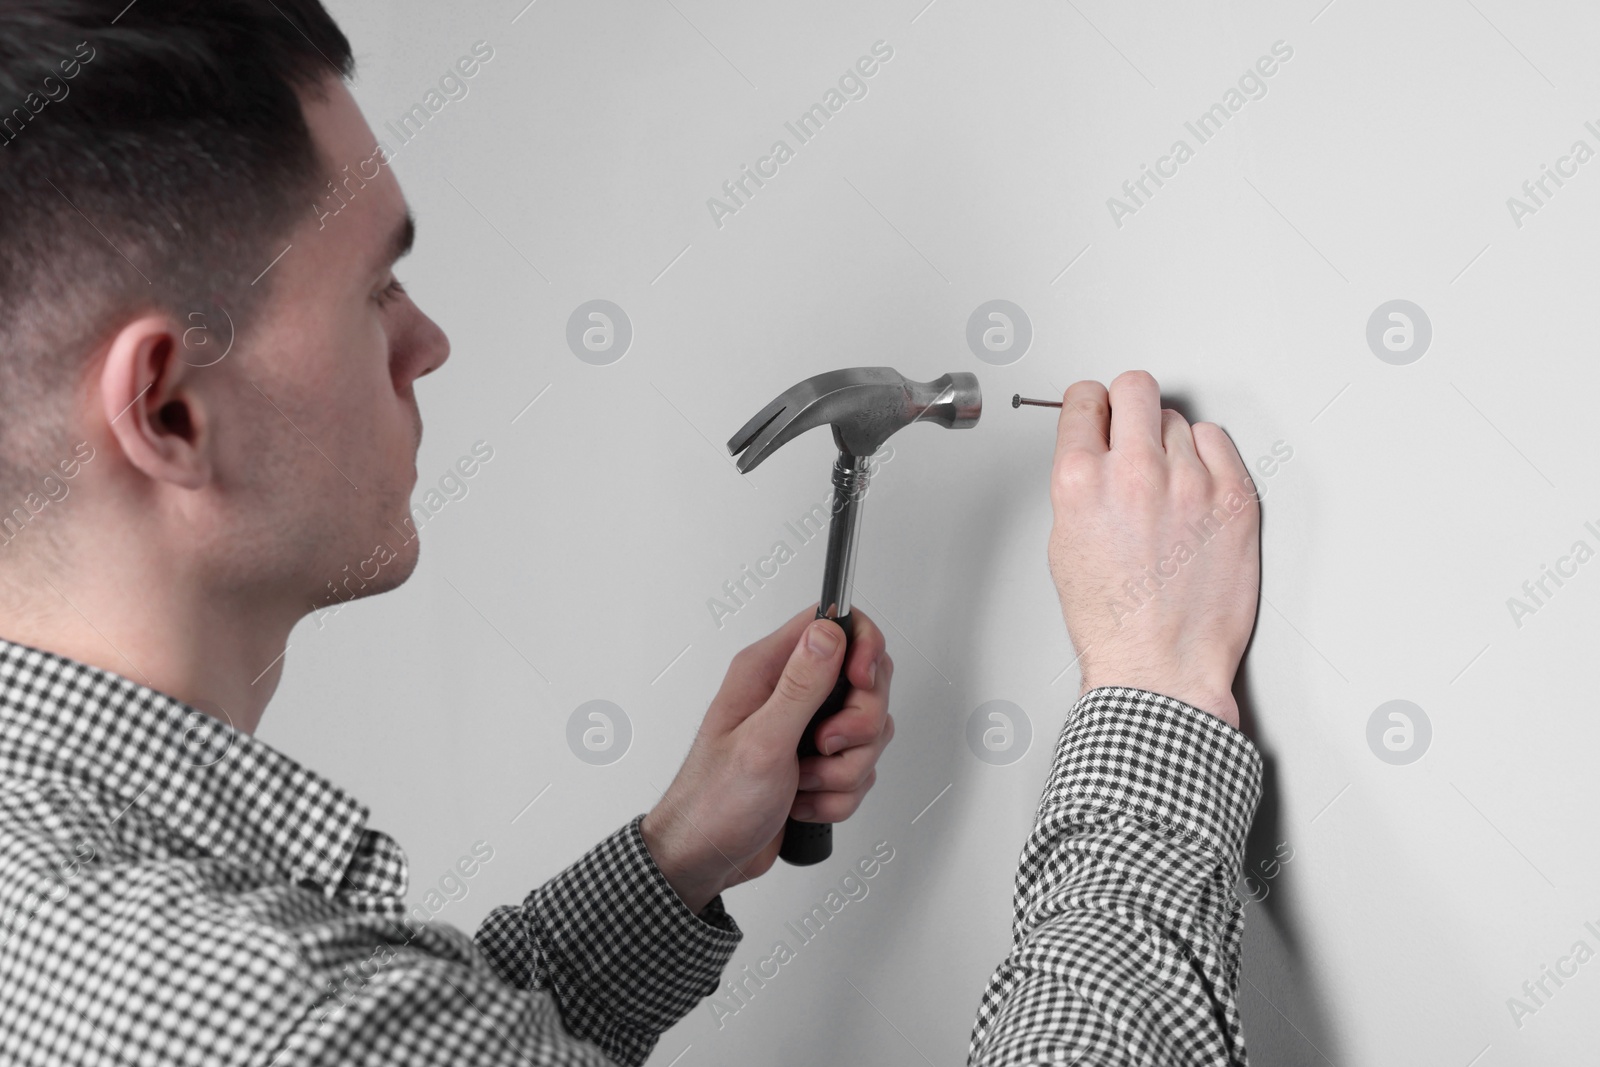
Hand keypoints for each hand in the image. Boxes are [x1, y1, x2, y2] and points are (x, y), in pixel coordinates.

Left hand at [641, 604, 893, 913]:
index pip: (835, 624)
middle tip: (822, 747)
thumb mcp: (762, 741)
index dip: (863, 648)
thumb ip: (801, 685)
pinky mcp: (816, 763)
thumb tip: (830, 630)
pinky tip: (802, 803)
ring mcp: (805, 729)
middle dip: (858, 726)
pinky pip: (858, 770)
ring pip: (867, 733)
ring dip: (844, 769)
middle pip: (865, 683)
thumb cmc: (713, 801)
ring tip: (803, 782)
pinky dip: (838, 795)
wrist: (704, 858)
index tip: (862, 683)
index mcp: (767, 670)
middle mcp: (788, 693)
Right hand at [1047, 371, 1259, 727]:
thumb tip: (1096, 453)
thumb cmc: (1113, 621)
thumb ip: (1079, 485)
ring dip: (1169, 442)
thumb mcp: (1064, 543)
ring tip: (1165, 484)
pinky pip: (1218, 442)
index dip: (1091, 405)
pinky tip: (1194, 489)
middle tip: (1132, 426)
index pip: (1085, 399)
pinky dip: (1207, 457)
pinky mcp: (1233, 496)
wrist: (1161, 665)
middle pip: (1135, 389)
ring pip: (1178, 420)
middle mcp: (1135, 472)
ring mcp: (1190, 481)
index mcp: (1081, 481)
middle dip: (1129, 404)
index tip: (1099, 412)